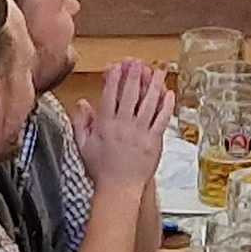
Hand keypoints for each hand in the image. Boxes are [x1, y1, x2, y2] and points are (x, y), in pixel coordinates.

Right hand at [82, 62, 174, 190]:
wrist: (119, 189)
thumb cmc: (101, 169)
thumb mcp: (83, 145)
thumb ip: (81, 122)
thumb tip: (82, 102)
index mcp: (106, 125)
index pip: (110, 96)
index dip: (115, 79)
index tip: (118, 66)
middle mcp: (123, 126)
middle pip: (130, 95)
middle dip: (135, 76)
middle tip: (139, 62)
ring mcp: (140, 133)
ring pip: (148, 103)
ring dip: (154, 85)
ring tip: (159, 71)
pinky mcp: (154, 142)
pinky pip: (162, 120)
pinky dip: (166, 106)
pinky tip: (169, 94)